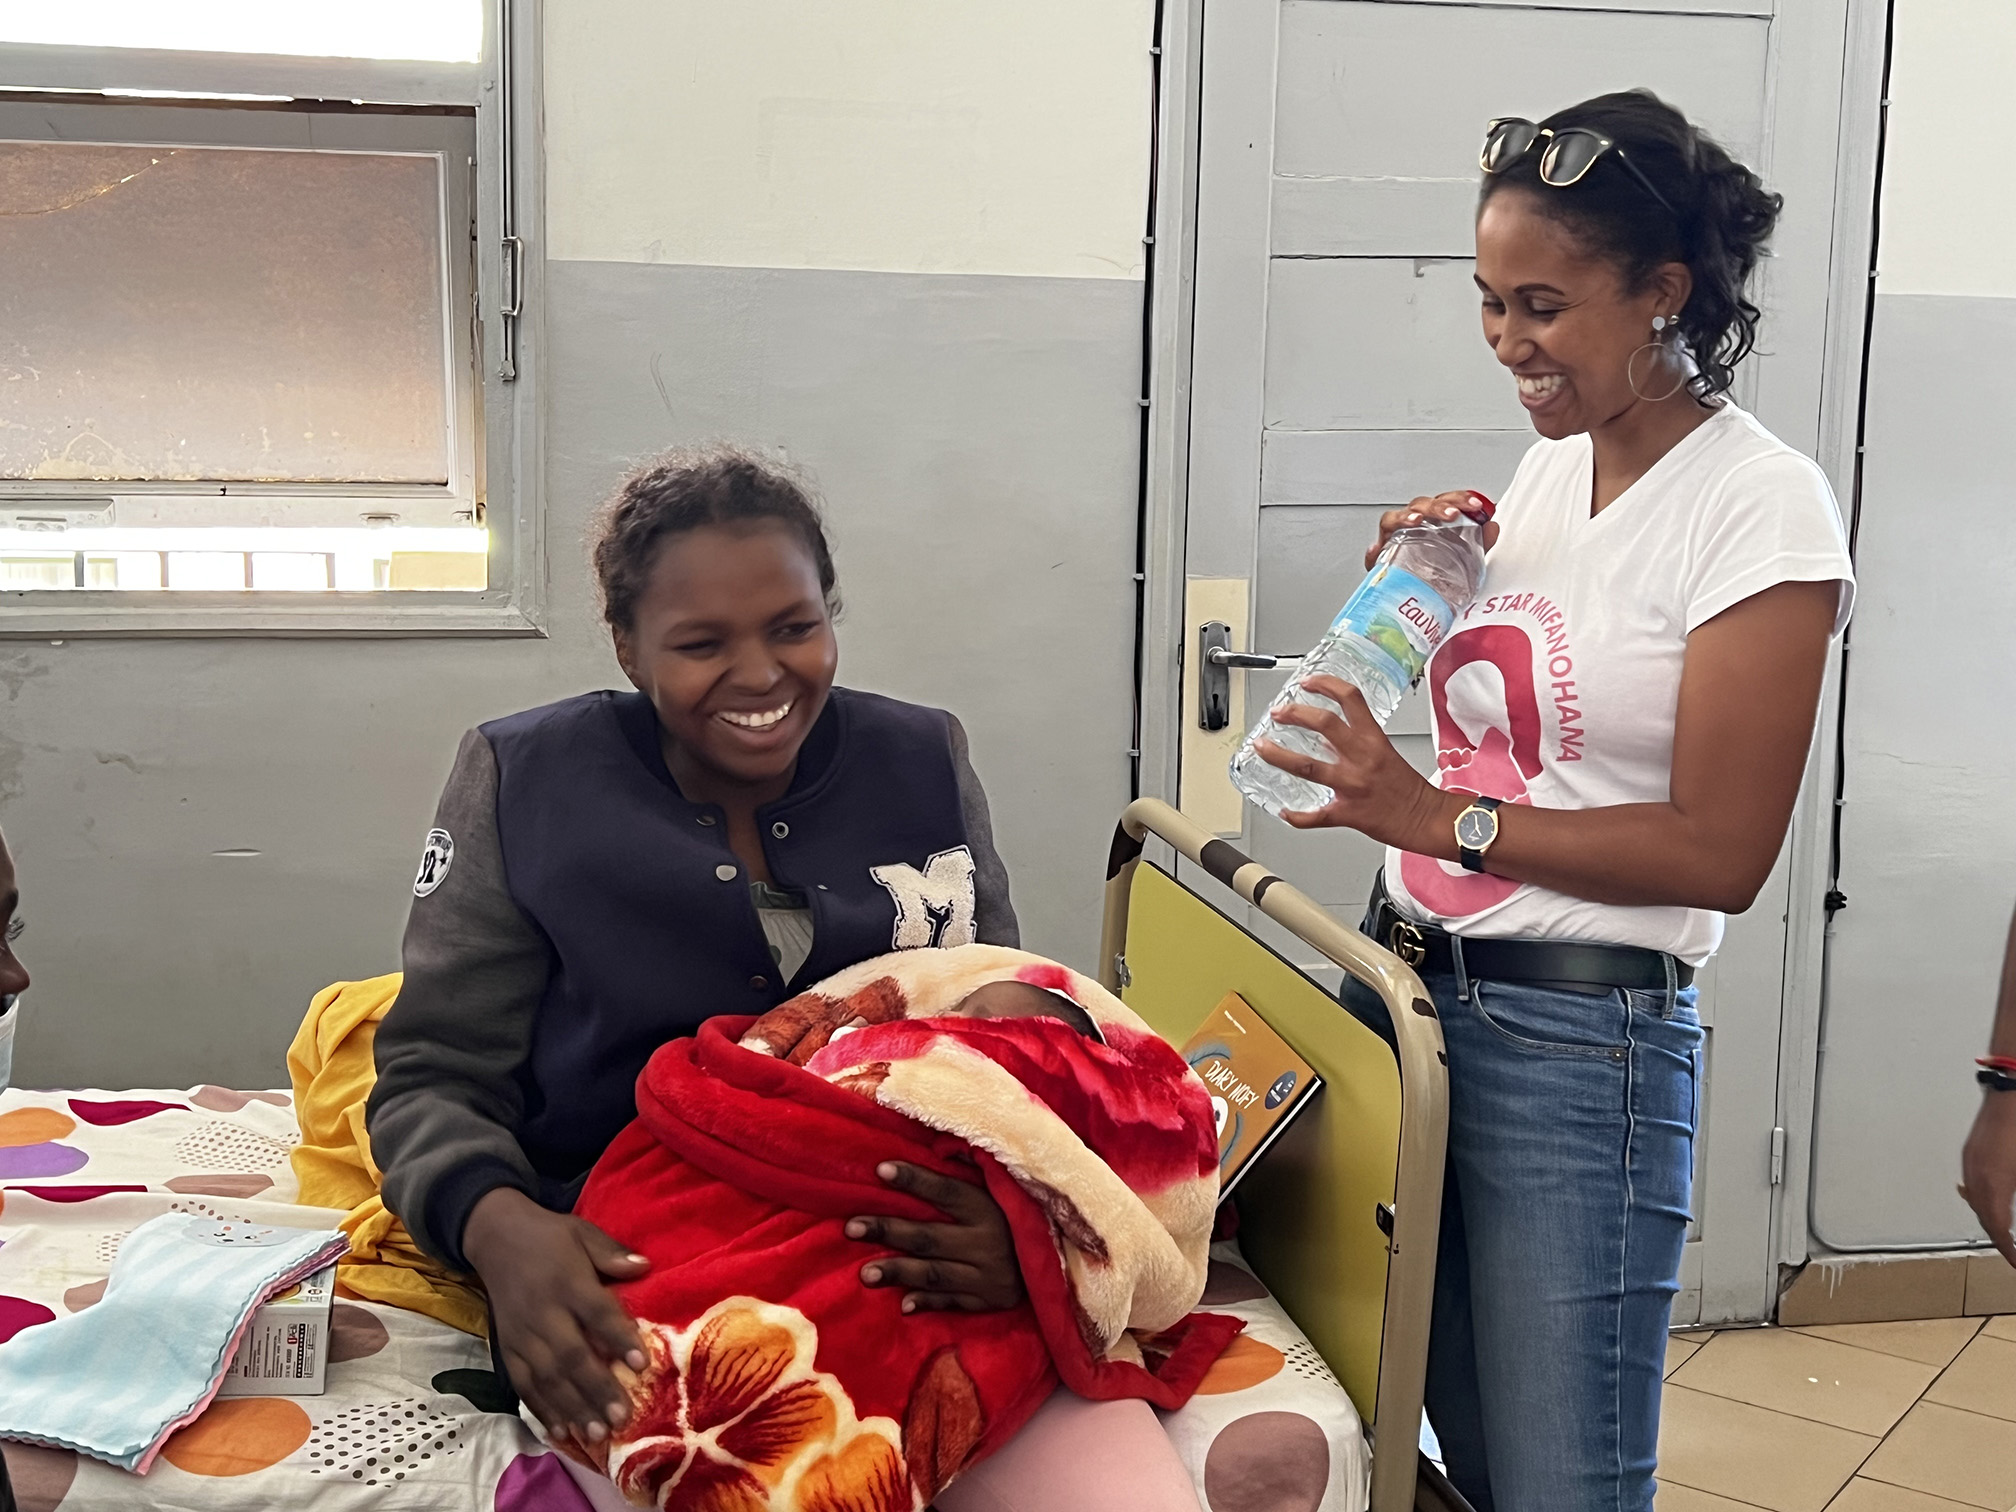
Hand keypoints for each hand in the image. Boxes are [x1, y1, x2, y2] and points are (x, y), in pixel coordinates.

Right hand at [463, 1187, 650, 1442]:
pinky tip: (560, 1432)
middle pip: (570, 1355)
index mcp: (567, 1281)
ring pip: (547, 1377)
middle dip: (596, 1388)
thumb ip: (612, 1253)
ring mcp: (521, 1334)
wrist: (495, 1237)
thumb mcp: (583, 1233)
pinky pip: (522, 1383)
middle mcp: (543, 1312)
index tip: (641, 1365)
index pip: (596, 1313)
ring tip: (597, 1433)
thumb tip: (645, 1267)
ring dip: (572, 1407)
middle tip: (622, 1416)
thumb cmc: (550, 1237)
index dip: (618, 1339)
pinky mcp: (506, 1348)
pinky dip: (540, 1409)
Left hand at [846, 1160, 1024, 1313]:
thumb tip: (941, 1147)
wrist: (1064, 1264)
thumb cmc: (1021, 1218)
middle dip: (888, 1230)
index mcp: (990, 1208)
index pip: (946, 1191)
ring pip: (936, 1273)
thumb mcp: (1005, 1191)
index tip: (880, 1169)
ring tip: (865, 1273)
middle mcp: (988, 1242)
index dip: (914, 1179)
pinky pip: (954, 1303)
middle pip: (929, 1236)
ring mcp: (989, 1276)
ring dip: (899, 1272)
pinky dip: (930, 1303)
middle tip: (850, 1227)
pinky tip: (903, 1303)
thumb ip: (974, 1171)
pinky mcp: (991, 1301)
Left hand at [1256, 675, 1457, 848]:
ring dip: (1279, 756)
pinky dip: (1297, 815)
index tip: (1307, 682)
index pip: (1350, 699)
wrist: (1426, 818)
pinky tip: (1284, 811)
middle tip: (1278, 712)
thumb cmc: (1409, 788)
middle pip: (1323, 724)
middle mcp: (1362, 758)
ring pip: (1308, 766)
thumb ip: (1356, 743)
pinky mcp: (1348, 813)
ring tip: (1263, 748)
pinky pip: (1315, 815)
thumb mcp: (1386, 753)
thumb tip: (1325, 736)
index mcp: (1374, 740)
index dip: (1326, 685)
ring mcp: (1353, 785)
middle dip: (1295, 713)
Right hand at [1365, 491, 1498, 569]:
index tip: (1475, 505)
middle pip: (1421, 504)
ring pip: (1395, 517)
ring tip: (1417, 521)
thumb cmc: (1438, 574)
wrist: (1417, 598)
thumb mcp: (1464, 558)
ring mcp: (1395, 538)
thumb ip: (1479, 542)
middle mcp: (1414, 525)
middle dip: (1438, 506)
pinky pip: (1375, 551)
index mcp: (1434, 520)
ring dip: (1406, 516)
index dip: (1459, 498)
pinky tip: (1379, 548)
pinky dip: (1375, 549)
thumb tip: (1492, 526)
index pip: (1445, 501)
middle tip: (1451, 514)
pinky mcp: (1381, 558)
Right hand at [1962, 1094, 2015, 1268]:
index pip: (1998, 1225)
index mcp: (1997, 1181)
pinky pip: (1971, 1186)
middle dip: (1997, 1238)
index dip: (2006, 1247)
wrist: (2010, 1096)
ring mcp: (1972, 1163)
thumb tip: (2013, 1215)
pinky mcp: (1971, 1153)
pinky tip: (1990, 1204)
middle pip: (1984, 1216)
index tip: (2015, 1261)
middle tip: (2011, 1253)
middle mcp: (1979, 1175)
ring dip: (1989, 1219)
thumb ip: (2014, 1194)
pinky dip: (1981, 1201)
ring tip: (2004, 1233)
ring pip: (1975, 1201)